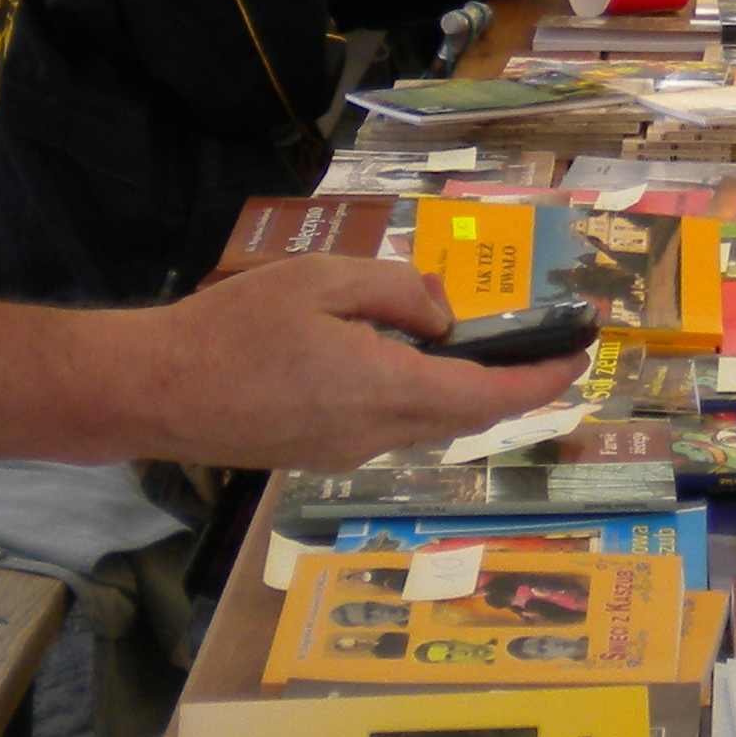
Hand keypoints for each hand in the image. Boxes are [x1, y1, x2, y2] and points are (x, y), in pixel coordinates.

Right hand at [156, 256, 588, 465]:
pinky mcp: (320, 455)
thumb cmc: (233, 328)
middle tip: (543, 348)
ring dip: (461, 392)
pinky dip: (417, 398)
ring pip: (429, 425)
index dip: (542, 380)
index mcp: (386, 390)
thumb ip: (395, 293)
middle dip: (512, 387)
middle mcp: (377, 435)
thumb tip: (442, 318)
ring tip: (472, 345)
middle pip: (467, 417)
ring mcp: (348, 453)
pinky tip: (399, 361)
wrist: (156, 391)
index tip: (579, 357)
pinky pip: (390, 428)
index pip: (489, 396)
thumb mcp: (322, 281)